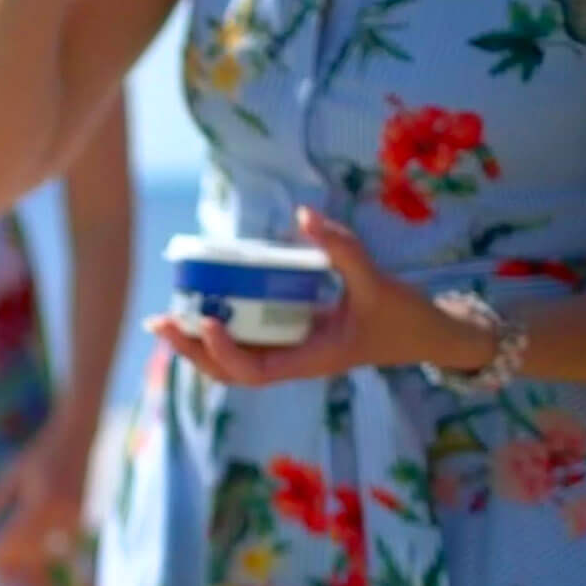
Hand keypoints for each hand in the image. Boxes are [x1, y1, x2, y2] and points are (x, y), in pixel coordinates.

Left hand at [0, 412, 91, 582]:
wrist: (83, 436)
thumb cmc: (43, 452)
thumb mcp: (15, 471)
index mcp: (42, 503)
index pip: (16, 539)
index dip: (2, 553)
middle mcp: (64, 514)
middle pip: (35, 550)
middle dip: (18, 558)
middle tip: (2, 565)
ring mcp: (81, 517)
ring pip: (54, 549)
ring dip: (36, 554)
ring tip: (20, 554)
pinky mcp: (93, 518)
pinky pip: (69, 540)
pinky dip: (54, 544)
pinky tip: (41, 542)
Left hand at [147, 206, 490, 388]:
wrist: (427, 335)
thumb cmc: (404, 316)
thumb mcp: (377, 281)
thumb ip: (343, 248)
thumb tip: (305, 213)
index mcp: (311, 361)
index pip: (255, 372)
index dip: (225, 352)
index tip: (206, 322)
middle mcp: (294, 362)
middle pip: (229, 372)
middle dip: (192, 352)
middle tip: (158, 324)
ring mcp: (291, 354)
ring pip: (233, 362)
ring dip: (198, 346)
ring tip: (165, 322)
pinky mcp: (293, 340)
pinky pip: (248, 343)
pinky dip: (220, 332)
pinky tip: (199, 308)